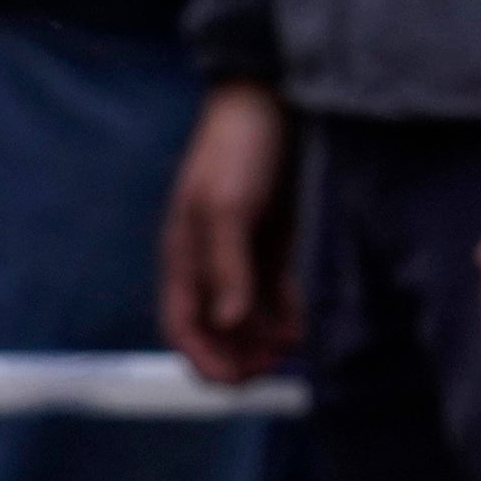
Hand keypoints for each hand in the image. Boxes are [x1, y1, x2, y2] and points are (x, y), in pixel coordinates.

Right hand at [161, 78, 300, 382]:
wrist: (271, 99)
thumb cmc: (238, 149)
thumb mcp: (227, 207)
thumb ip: (226, 266)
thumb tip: (228, 322)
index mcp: (183, 257)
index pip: (182, 327)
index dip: (203, 360)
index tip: (235, 381)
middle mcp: (208, 263)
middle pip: (216, 331)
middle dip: (239, 357)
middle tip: (270, 371)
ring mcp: (241, 255)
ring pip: (247, 319)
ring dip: (263, 341)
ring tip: (289, 349)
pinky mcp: (271, 244)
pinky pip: (273, 295)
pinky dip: (283, 316)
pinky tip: (298, 328)